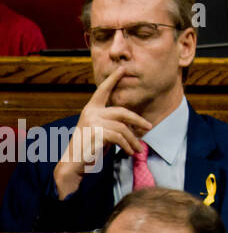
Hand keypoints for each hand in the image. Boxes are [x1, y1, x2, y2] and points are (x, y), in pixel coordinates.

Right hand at [52, 65, 151, 199]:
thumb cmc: (88, 148)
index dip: (113, 79)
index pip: (103, 91)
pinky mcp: (96, 133)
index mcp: (91, 108)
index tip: (122, 68)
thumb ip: (112, 123)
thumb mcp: (100, 131)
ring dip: (133, 139)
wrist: (72, 164)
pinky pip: (119, 137)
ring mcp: (92, 122)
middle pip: (122, 112)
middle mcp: (91, 112)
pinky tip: (128, 151)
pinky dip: (127, 145)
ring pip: (123, 128)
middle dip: (138, 120)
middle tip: (149, 127)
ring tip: (137, 148)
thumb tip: (134, 124)